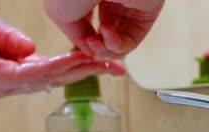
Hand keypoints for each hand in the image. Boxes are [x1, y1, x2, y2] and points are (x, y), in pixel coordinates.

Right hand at [44, 0, 163, 58]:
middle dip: (93, 46)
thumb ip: (75, 36)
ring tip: (94, 40)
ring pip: (118, 43)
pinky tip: (106, 32)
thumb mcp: (61, 15)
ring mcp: (129, 4)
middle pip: (103, 35)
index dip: (80, 37)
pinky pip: (131, 40)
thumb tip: (88, 50)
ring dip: (104, 49)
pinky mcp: (147, 10)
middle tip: (87, 42)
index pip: (86, 22)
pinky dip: (116, 45)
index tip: (76, 40)